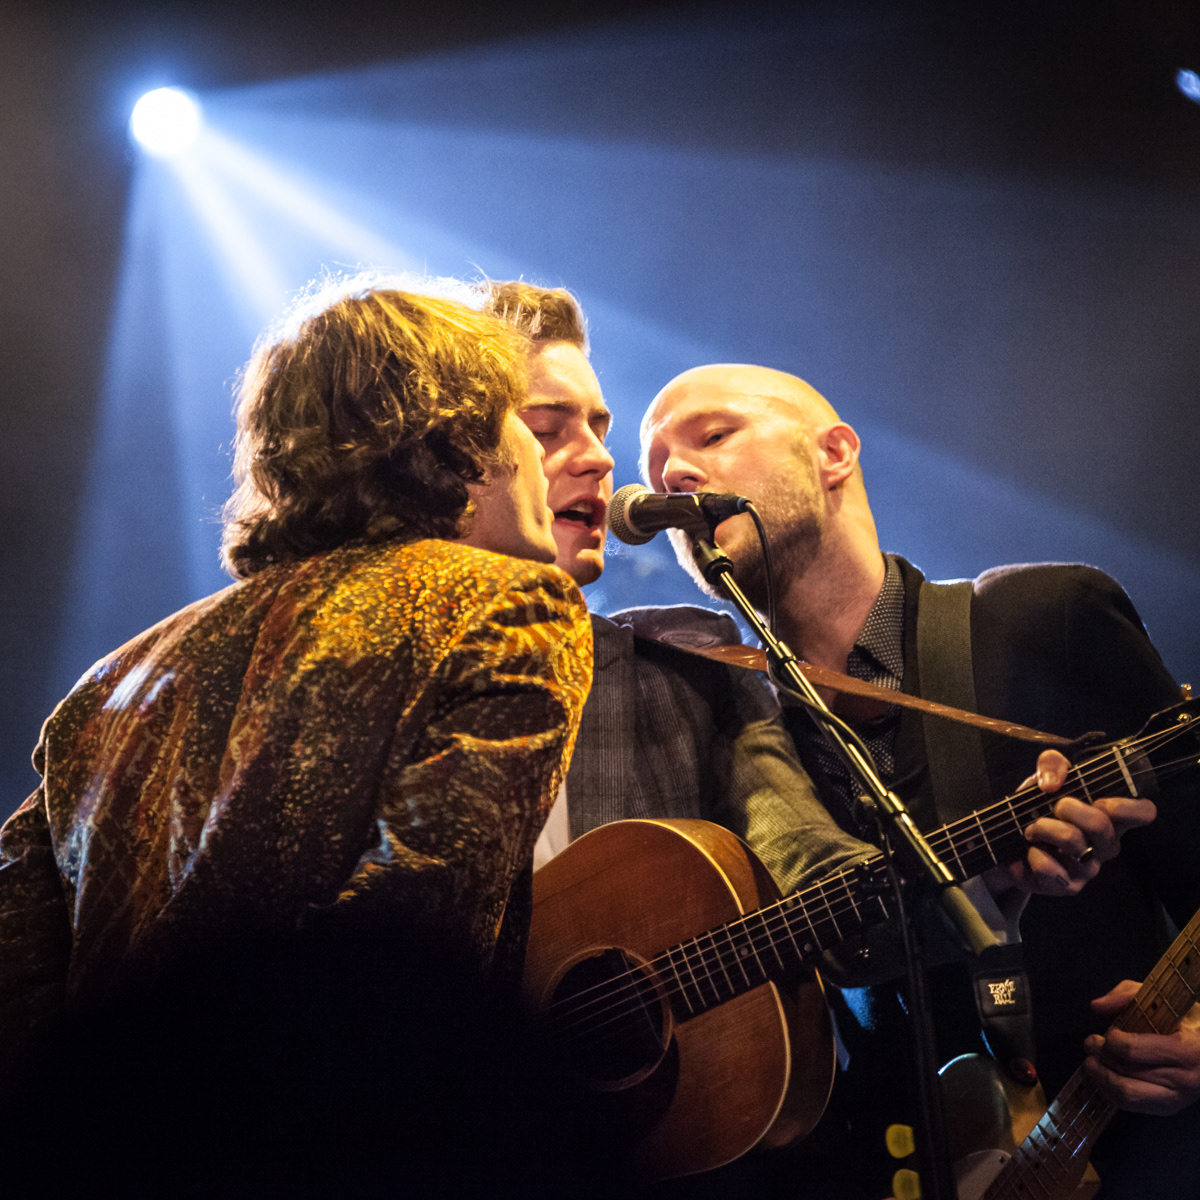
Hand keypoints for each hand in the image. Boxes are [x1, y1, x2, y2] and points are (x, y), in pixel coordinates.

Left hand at [985, 749, 1155, 896]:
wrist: (1010, 843)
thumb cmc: (1038, 810)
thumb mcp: (1044, 780)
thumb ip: (1052, 765)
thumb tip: (1052, 782)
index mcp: (1110, 817)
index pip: (1144, 812)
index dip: (1130, 806)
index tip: (1102, 800)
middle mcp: (1105, 844)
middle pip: (1102, 825)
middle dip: (1070, 808)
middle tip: (1054, 807)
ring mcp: (1088, 868)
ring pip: (1074, 843)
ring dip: (1044, 828)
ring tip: (1032, 828)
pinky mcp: (1066, 886)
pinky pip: (1051, 869)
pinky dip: (1034, 854)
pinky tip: (1030, 851)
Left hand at [1082, 979, 1199, 1114]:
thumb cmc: (1188, 1020)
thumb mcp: (1164, 998)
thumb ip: (1127, 995)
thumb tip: (1097, 1006)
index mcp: (1185, 1050)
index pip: (1133, 1051)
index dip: (1112, 1041)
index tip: (1109, 1032)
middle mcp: (1184, 1079)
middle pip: (1126, 1073)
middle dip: (1100, 1057)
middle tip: (1090, 1043)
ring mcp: (1177, 1098)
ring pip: (1127, 1095)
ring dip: (1101, 1078)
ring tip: (1091, 1062)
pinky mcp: (1169, 1108)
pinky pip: (1132, 1106)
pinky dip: (1110, 1092)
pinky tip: (1103, 1076)